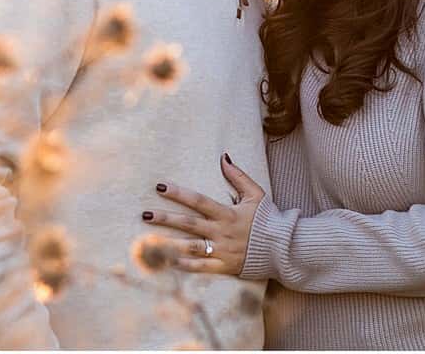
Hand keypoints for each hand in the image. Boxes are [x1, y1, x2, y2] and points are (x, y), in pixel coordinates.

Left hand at [142, 152, 264, 274]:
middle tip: (144, 215)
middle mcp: (221, 231)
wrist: (280, 246)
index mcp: (227, 213)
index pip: (198, 200)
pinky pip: (201, 267)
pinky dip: (185, 265)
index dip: (179, 193)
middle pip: (188, 224)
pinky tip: (168, 262)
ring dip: (168, 243)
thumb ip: (238, 176)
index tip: (160, 187)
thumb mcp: (255, 193)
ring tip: (148, 240)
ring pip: (190, 246)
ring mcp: (221, 250)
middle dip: (165, 218)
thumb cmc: (267, 218)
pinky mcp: (223, 266)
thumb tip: (223, 157)